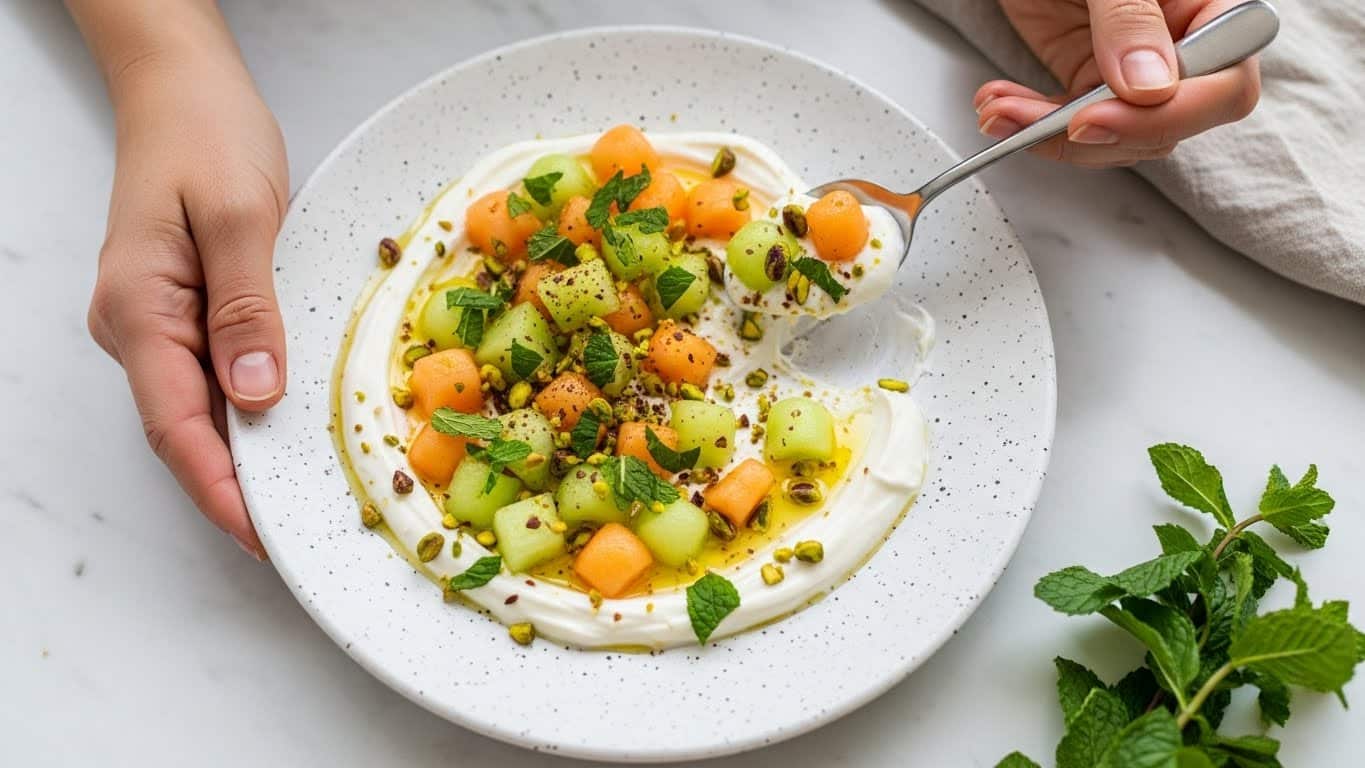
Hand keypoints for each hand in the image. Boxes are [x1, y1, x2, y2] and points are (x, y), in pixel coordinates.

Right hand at [80, 12, 287, 558]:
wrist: (182, 89)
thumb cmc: (205, 136)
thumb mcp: (239, 216)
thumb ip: (245, 310)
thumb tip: (254, 398)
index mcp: (141, 310)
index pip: (176, 425)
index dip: (218, 490)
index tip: (261, 539)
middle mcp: (139, 327)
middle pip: (184, 430)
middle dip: (234, 490)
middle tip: (295, 538)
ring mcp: (159, 321)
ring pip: (199, 409)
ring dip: (243, 457)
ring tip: (301, 501)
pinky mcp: (187, 310)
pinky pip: (214, 376)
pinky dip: (248, 413)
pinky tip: (286, 433)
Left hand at [977, 0, 1261, 166]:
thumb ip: (1131, 18)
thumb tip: (1150, 89)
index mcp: (1213, 9)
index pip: (1224, 87)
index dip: (1167, 116)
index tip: (1097, 119)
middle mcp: (1181, 45)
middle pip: (1167, 126)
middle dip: (1097, 135)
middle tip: (1040, 125)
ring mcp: (1134, 68)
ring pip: (1114, 138)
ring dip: (1049, 136)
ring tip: (1000, 112)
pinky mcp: (1088, 77)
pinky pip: (1068, 123)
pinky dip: (1030, 124)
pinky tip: (1000, 108)